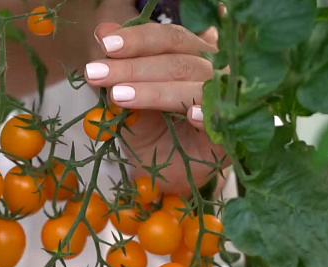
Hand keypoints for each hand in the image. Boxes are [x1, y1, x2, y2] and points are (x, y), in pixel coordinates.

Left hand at [85, 23, 226, 195]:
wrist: (172, 177)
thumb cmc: (155, 135)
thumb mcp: (129, 102)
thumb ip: (120, 71)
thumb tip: (101, 30)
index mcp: (191, 58)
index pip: (169, 38)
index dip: (138, 38)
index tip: (105, 44)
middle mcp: (212, 74)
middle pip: (178, 60)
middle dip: (133, 66)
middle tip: (96, 73)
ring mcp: (224, 102)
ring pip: (194, 85)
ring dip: (155, 90)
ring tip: (120, 96)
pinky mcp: (231, 133)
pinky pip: (221, 120)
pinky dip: (206, 115)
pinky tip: (191, 115)